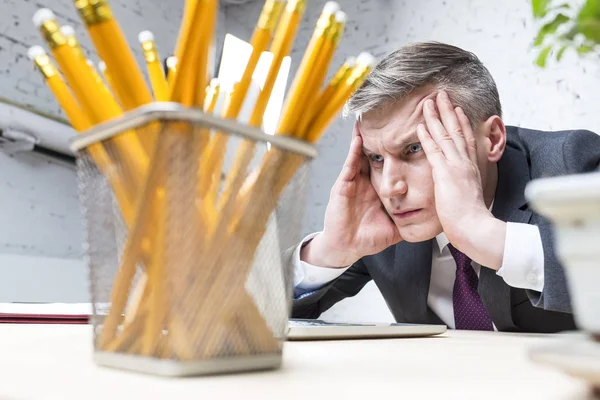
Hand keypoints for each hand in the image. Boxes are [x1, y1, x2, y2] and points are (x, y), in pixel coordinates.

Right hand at [301, 123, 401, 267]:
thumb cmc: (367, 238)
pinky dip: (353, 152)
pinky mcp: (342, 187)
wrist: (347, 248)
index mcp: (377, 189)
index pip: (389, 166)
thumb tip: (431, 223)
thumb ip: (411, 221)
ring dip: (364, 138)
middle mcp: (365, 182)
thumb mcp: (394, 228)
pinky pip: (349, 166)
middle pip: (375, 155)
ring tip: (370, 119)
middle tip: (391, 118)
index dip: (398, 153)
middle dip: (381, 138)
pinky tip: (358, 140)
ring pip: (360, 155)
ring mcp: (353, 183)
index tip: (410, 138)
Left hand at [417, 91, 505, 268]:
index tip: (457, 109)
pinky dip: (427, 136)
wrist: (475, 228)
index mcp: (470, 169)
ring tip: (428, 101)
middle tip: (442, 95)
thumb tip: (461, 187)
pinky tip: (421, 124)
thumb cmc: (471, 219)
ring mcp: (456, 166)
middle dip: (449, 111)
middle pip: (457, 130)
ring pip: (445, 135)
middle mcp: (465, 163)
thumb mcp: (469, 197)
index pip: (466, 140)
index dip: (461, 123)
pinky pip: (434, 150)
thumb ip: (464, 188)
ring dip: (436, 116)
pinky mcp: (445, 173)